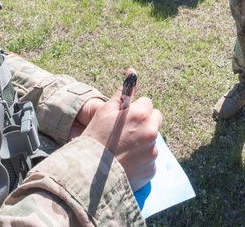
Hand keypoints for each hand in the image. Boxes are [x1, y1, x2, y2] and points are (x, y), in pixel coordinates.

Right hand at [78, 68, 161, 188]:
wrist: (89, 174)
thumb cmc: (95, 138)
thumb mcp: (105, 111)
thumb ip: (123, 92)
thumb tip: (132, 71)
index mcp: (140, 114)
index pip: (147, 103)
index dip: (134, 110)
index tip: (124, 119)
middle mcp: (150, 131)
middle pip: (155, 119)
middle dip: (145, 122)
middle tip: (126, 132)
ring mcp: (152, 152)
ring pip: (152, 140)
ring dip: (142, 142)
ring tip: (122, 150)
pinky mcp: (152, 169)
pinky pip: (150, 160)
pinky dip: (141, 160)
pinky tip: (126, 162)